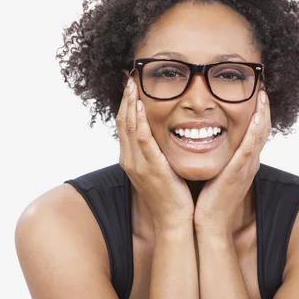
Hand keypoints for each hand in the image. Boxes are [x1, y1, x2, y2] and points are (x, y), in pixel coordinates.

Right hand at [116, 76, 193, 230]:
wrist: (174, 221)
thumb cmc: (172, 196)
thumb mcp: (161, 171)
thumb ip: (158, 154)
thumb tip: (164, 137)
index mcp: (132, 160)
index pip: (126, 126)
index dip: (127, 105)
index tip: (130, 86)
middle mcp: (130, 160)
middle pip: (123, 122)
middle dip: (126, 98)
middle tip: (129, 77)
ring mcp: (138, 164)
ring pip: (130, 127)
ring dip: (131, 104)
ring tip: (133, 84)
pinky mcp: (150, 168)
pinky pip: (143, 140)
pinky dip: (140, 121)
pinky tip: (142, 106)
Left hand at [194, 90, 270, 235]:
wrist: (209, 225)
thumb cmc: (210, 201)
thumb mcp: (218, 174)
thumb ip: (219, 158)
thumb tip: (208, 142)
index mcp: (245, 162)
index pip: (256, 132)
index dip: (258, 113)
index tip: (256, 94)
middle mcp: (250, 163)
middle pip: (263, 130)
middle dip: (264, 108)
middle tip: (263, 87)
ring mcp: (246, 168)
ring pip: (260, 136)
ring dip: (263, 114)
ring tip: (262, 95)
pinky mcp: (238, 173)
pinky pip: (249, 149)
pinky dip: (254, 132)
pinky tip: (256, 117)